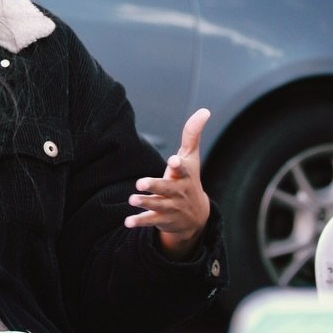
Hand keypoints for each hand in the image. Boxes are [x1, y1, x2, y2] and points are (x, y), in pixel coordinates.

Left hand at [124, 107, 211, 259]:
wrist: (196, 216)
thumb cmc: (188, 179)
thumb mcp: (191, 158)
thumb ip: (192, 134)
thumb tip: (205, 110)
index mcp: (184, 176)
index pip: (183, 169)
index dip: (179, 165)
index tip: (174, 161)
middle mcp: (178, 191)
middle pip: (166, 188)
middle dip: (155, 185)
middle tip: (141, 183)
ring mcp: (170, 206)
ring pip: (157, 205)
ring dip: (144, 202)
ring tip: (132, 199)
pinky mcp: (162, 219)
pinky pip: (150, 220)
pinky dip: (139, 221)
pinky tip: (128, 222)